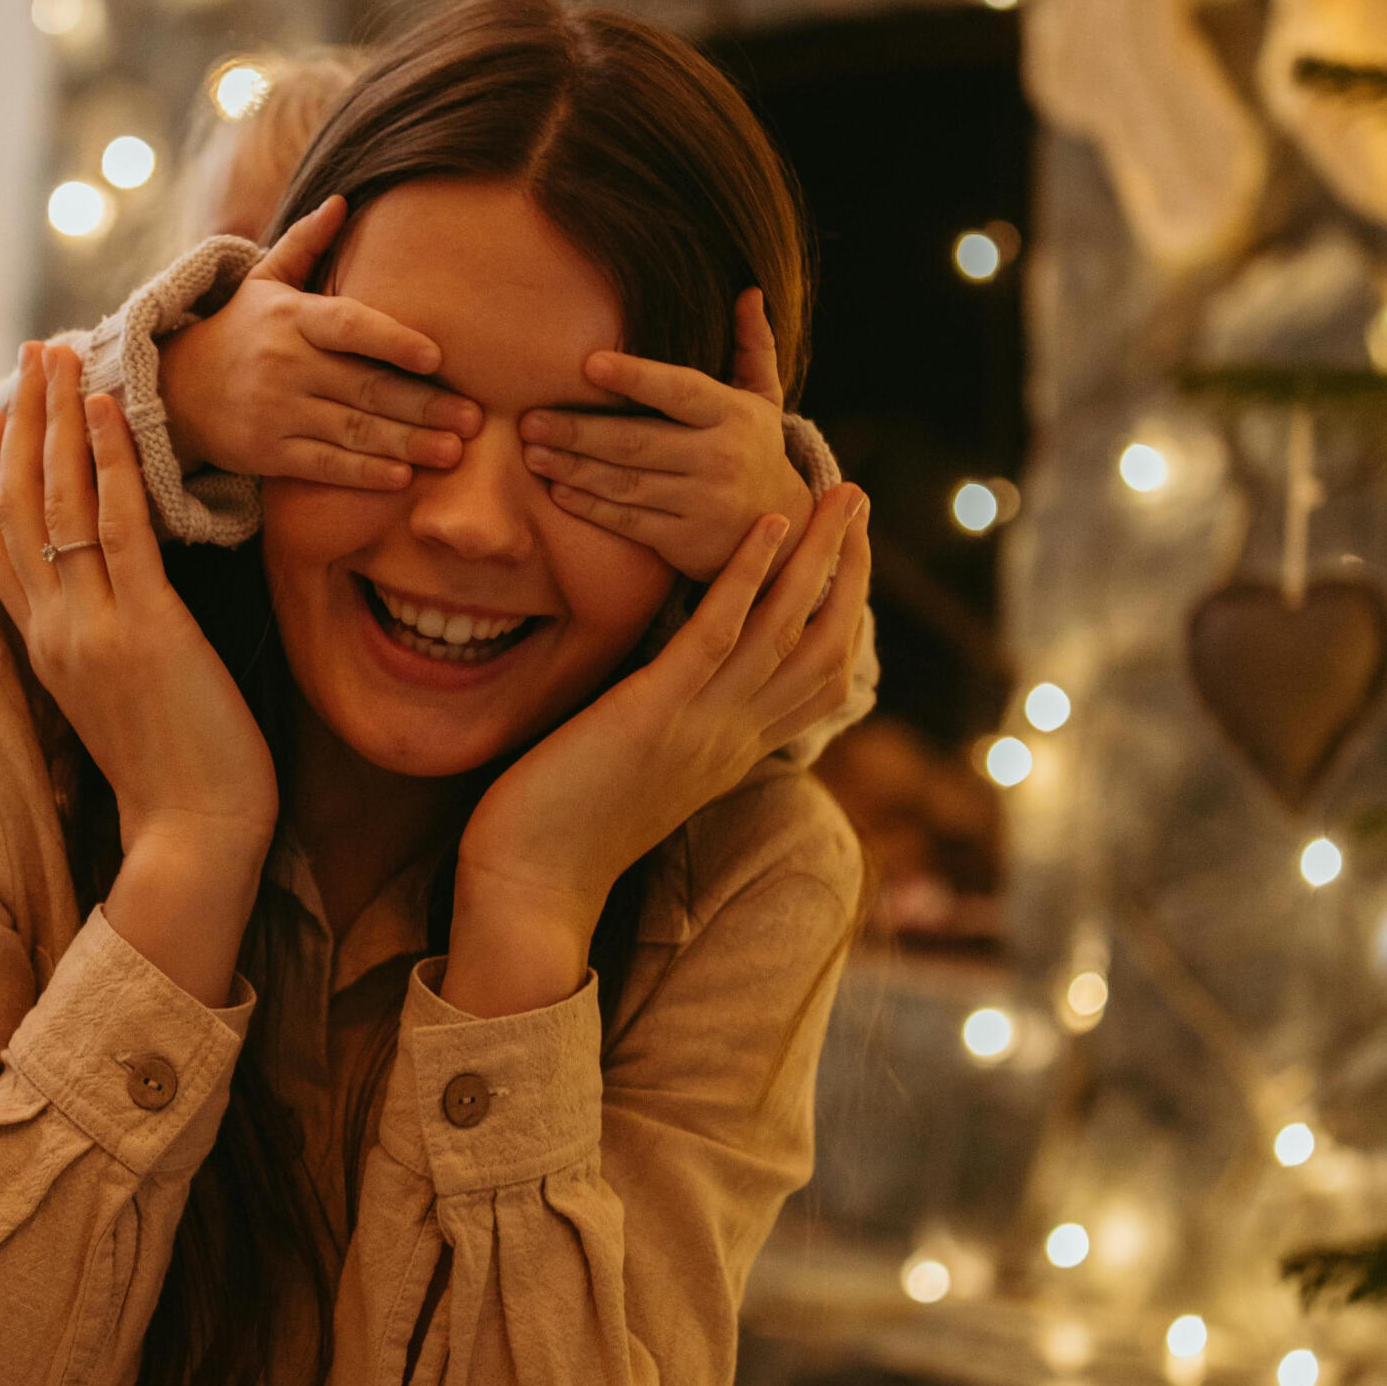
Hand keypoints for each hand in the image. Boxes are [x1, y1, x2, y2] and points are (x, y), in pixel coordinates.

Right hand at [0, 346, 280, 1001]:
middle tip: (32, 350)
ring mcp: (91, 627)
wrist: (195, 834)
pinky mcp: (144, 628)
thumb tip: (126, 585)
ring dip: (59, 418)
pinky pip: (120, 526)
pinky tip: (110, 409)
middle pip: (20, 502)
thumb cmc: (182, 764)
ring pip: (60, 501)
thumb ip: (111, 631)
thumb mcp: (125, 687)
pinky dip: (112, 461)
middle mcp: (54, 628)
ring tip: (62, 354)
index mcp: (47, 642)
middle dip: (23, 418)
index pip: (3, 536)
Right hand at [160, 193, 480, 488]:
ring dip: (407, 444)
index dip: (392, 340)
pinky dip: (363, 474)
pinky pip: (323, 466)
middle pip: (364, 386)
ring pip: (351, 430)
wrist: (173, 389)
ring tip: (453, 452)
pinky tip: (402, 477)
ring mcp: (274, 410)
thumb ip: (305, 243)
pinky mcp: (266, 452)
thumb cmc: (239, 330)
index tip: (437, 356)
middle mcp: (284, 363)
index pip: (348, 325)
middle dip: (423, 406)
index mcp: (292, 316)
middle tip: (475, 418)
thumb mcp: (264, 282)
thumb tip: (342, 199)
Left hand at [441, 484, 869, 1016]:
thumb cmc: (566, 828)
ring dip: (819, 554)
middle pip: (824, 645)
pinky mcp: (656, 710)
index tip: (848, 557)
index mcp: (734, 751)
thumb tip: (675, 688)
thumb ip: (675, 730)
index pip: (819, 679)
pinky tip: (768, 526)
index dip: (842, 614)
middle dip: (848, 569)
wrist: (530, 891)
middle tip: (856, 501)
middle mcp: (735, 736)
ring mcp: (703, 723)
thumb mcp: (643, 770)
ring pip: (786, 627)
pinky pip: (717, 633)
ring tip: (841, 495)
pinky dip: (747, 575)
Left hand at [518, 288, 813, 580]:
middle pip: (638, 442)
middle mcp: (720, 459)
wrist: (780, 528)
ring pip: (626, 484)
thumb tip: (750, 290)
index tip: (589, 363)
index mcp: (734, 415)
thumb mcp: (764, 396)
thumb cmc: (754, 447)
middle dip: (578, 431)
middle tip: (530, 419)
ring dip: (573, 469)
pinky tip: (558, 491)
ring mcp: (703, 503)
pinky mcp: (686, 541)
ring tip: (532, 453)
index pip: (680, 392)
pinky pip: (629, 523)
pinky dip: (590, 508)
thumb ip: (754, 344)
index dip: (636, 378)